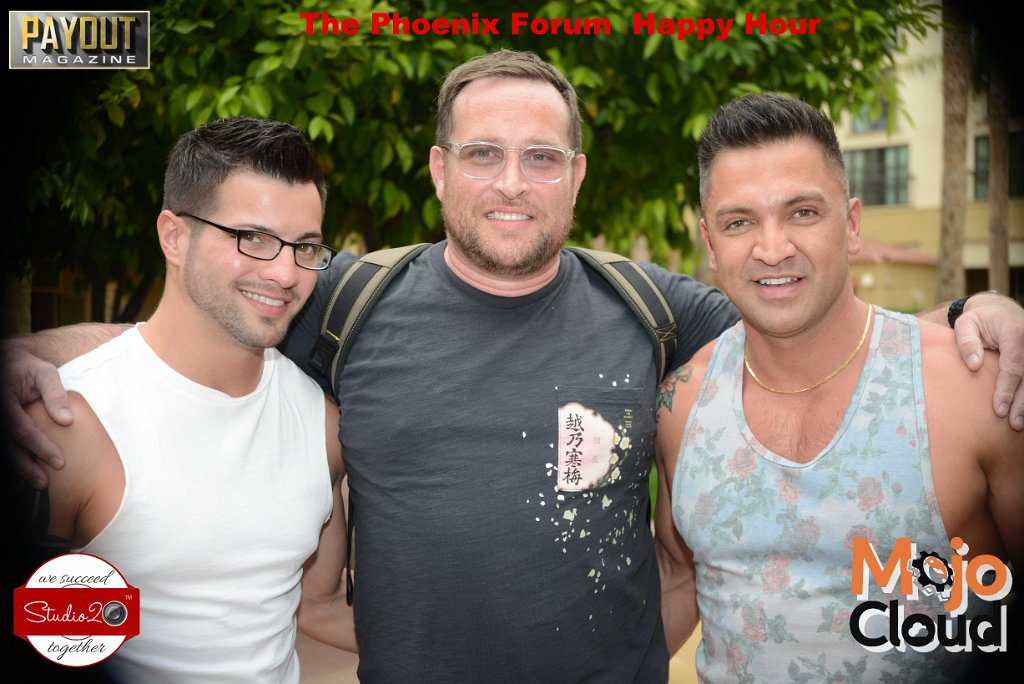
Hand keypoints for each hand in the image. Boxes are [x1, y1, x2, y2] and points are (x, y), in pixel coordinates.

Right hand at [1, 344, 72, 487]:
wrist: (9, 364)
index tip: (59, 461)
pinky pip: (8, 446)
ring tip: (40, 483)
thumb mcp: (45, 373)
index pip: (21, 429)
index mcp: (5, 401)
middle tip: (45, 481)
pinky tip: (32, 472)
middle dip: (27, 465)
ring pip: (6, 449)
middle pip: (10, 445)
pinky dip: (19, 460)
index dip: (39, 446)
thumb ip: (55, 394)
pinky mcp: (3, 428)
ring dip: (21, 468)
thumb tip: (66, 421)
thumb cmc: (29, 369)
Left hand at [954, 292, 1023, 430]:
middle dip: (1022, 402)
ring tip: (1019, 424)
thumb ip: (967, 342)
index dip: (1007, 390)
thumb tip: (974, 365)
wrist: (998, 310)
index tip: (999, 409)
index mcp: (1015, 333)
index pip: (1013, 367)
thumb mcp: (966, 324)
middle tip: (1014, 423)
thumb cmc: (979, 319)